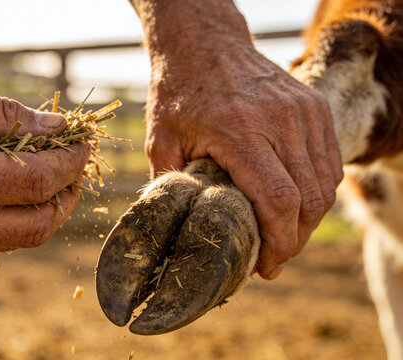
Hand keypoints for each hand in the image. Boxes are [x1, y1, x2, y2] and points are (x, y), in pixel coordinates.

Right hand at [0, 74, 89, 258]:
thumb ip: (3, 114)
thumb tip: (55, 124)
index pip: (35, 182)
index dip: (70, 163)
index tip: (85, 145)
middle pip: (35, 225)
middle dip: (66, 195)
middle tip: (75, 166)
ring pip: (16, 239)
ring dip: (45, 211)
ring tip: (53, 178)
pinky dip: (14, 218)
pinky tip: (16, 191)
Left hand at [144, 33, 342, 278]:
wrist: (204, 42)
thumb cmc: (178, 91)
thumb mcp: (162, 139)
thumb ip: (170, 185)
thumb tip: (174, 228)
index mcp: (241, 132)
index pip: (279, 200)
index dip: (279, 242)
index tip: (266, 265)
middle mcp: (282, 121)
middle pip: (310, 199)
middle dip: (295, 240)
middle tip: (274, 260)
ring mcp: (304, 111)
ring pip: (326, 183)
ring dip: (310, 219)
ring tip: (285, 238)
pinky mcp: (315, 106)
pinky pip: (330, 161)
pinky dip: (320, 190)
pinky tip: (298, 205)